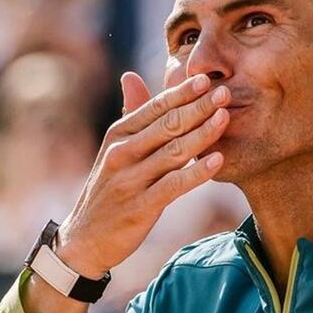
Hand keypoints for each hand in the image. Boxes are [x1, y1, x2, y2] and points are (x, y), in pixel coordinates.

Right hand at [54, 71, 230, 277]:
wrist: (86, 237)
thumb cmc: (109, 188)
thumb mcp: (114, 149)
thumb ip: (129, 115)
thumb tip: (131, 76)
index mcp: (118, 135)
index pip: (155, 107)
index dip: (181, 92)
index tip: (206, 79)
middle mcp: (122, 153)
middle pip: (167, 125)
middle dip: (198, 107)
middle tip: (225, 92)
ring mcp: (130, 180)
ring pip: (174, 152)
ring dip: (202, 134)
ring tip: (226, 118)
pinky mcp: (140, 206)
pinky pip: (174, 186)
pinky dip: (197, 173)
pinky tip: (218, 160)